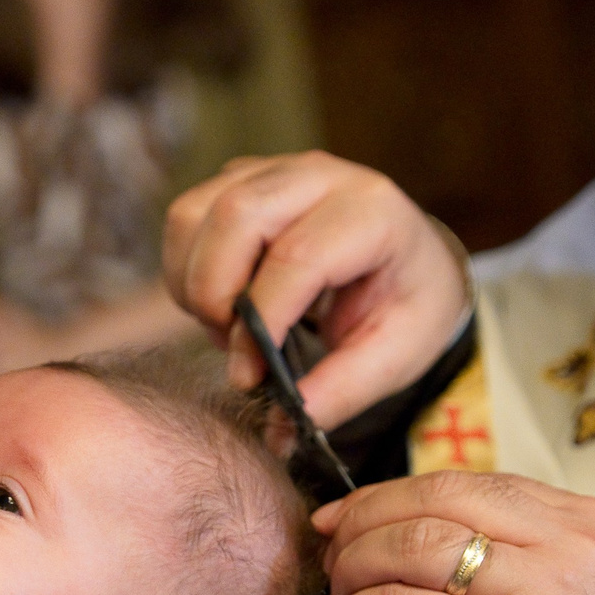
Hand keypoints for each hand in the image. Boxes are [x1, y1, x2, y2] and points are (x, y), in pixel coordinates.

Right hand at [161, 152, 469, 426]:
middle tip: (236, 348)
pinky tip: (219, 302)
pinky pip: (185, 216)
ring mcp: (274, 171)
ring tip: (228, 326)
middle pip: (235, 217)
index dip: (263, 319)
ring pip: (195, 213)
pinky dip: (184, 267)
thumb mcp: (396, 356)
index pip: (299, 256)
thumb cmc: (407, 304)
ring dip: (193, 281)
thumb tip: (286, 423)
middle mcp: (320, 176)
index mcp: (372, 212)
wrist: (410, 261)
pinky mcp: (240, 179)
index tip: (252, 375)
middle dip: (216, 294)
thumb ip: (343, 390)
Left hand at [317, 472, 594, 594]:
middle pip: (430, 502)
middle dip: (363, 524)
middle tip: (332, 555)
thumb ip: (508, 550)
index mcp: (579, 523)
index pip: (462, 482)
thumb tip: (404, 528)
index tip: (348, 518)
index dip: (388, 495)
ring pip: (408, 549)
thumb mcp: (569, 589)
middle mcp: (561, 550)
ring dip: (354, 572)